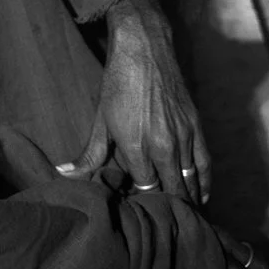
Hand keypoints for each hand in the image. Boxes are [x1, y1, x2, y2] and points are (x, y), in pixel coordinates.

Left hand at [55, 0, 210, 204]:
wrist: (144, 48)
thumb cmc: (118, 84)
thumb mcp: (101, 120)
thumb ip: (89, 155)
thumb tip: (63, 174)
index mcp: (135, 147)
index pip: (144, 191)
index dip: (141, 202)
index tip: (138, 210)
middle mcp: (162, 146)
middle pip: (171, 192)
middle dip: (167, 208)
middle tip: (162, 220)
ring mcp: (183, 137)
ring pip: (190, 182)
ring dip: (186, 200)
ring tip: (183, 217)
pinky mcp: (196, 126)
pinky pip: (205, 165)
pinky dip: (204, 184)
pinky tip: (202, 197)